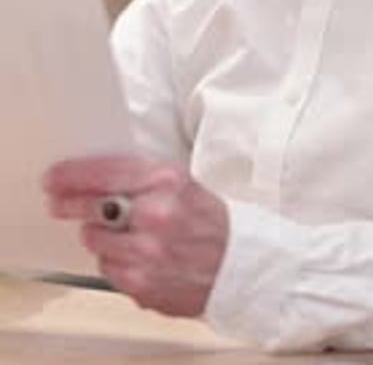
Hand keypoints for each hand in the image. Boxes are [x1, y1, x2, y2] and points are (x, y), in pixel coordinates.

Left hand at [43, 156, 228, 316]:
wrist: (236, 264)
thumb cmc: (206, 219)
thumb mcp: (180, 181)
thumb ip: (139, 176)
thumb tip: (91, 173)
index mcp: (166, 180)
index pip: (105, 172)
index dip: (72, 174)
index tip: (53, 177)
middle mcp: (156, 214)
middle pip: (91, 206)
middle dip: (70, 204)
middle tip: (58, 203)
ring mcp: (148, 252)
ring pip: (94, 239)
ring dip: (98, 234)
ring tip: (119, 232)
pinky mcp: (142, 284)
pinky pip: (106, 267)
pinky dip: (114, 260)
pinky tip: (134, 255)